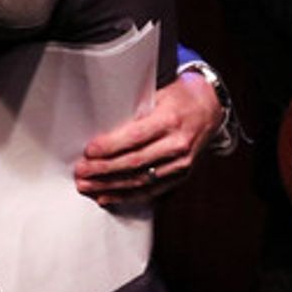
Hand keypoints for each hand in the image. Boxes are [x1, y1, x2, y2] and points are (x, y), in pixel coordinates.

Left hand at [72, 72, 222, 206]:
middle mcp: (178, 144)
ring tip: (87, 187)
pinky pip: (151, 191)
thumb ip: (135, 111)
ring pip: (141, 181)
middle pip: (135, 162)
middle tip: (81, 171)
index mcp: (170, 120)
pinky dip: (127, 196)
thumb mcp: (158, 94)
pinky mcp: (181, 176)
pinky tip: (107, 197)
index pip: (136, 136)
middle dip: (104, 169)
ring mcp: (181, 164)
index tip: (89, 150)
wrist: (210, 109)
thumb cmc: (179, 98)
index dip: (110, 146)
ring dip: (110, 186)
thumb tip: (100, 124)